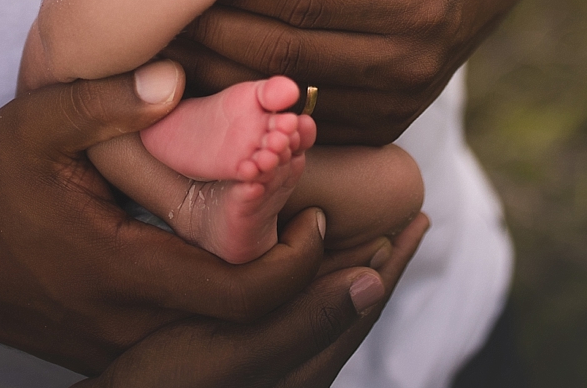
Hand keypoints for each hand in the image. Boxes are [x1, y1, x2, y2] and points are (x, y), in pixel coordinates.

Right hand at [0, 61, 333, 371]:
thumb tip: (176, 75)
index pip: (235, 295)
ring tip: (300, 245)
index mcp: (113, 272)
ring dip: (261, 303)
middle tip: (328, 230)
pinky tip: (242, 266)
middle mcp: (118, 324)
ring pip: (213, 344)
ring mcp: (107, 345)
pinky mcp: (98, 347)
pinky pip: (181, 343)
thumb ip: (107, 101)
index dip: (294, 263)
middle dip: (295, 287)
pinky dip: (223, 314)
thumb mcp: (35, 124)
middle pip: (240, 331)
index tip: (318, 215)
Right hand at [86, 214, 429, 386]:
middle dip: (375, 259)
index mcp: (305, 367)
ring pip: (318, 307)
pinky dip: (304, 280)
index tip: (418, 215)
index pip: (363, 301)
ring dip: (340, 267)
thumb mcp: (237, 348)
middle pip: (347, 304)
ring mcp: (267, 367)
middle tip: (400, 217)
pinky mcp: (238, 359)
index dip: (392, 257)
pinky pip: (288, 310)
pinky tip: (287, 267)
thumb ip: (304, 318)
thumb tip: (374, 282)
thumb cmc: (168, 384)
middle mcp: (295, 370)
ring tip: (355, 233)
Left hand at [171, 0, 502, 145]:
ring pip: (287, 88)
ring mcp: (401, 101)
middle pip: (286, 49)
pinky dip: (253, 98)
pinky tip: (208, 74)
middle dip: (213, 33)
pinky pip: (305, 117)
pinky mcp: (388, 127)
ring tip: (165, 46)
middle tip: (154, 15)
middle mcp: (412, 58)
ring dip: (220, 71)